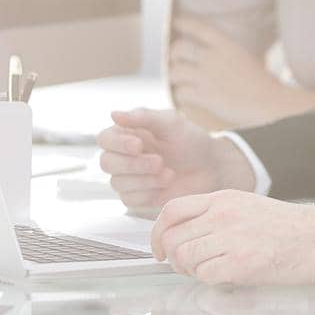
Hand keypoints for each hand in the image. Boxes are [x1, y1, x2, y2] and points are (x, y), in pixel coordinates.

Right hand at [96, 107, 255, 215]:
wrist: (209, 166)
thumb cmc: (190, 140)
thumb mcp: (171, 123)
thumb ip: (143, 117)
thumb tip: (114, 114)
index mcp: (127, 134)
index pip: (105, 139)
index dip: (118, 143)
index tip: (139, 144)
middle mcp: (123, 156)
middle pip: (107, 163)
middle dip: (134, 164)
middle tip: (160, 161)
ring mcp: (129, 178)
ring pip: (117, 183)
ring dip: (145, 179)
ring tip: (169, 172)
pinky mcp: (137, 197)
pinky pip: (129, 199)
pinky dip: (149, 192)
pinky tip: (166, 183)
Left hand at [151, 190, 314, 286]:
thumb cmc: (287, 227)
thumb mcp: (247, 206)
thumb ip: (215, 215)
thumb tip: (183, 234)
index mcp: (223, 199)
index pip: (171, 210)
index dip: (157, 233)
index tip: (159, 249)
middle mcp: (223, 215)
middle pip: (172, 238)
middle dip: (172, 258)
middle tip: (186, 266)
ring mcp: (231, 238)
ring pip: (184, 258)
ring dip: (190, 271)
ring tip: (209, 271)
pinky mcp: (241, 263)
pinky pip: (204, 275)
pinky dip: (209, 280)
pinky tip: (226, 277)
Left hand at [168, 20, 292, 127]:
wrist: (268, 103)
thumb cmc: (263, 83)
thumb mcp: (245, 59)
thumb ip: (228, 55)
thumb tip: (213, 55)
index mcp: (226, 45)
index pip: (199, 28)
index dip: (185, 23)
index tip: (176, 22)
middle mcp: (213, 57)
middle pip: (179, 48)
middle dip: (174, 56)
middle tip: (176, 62)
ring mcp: (207, 76)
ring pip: (175, 71)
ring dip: (175, 78)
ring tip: (180, 82)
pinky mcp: (204, 95)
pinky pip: (181, 92)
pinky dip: (181, 97)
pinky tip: (186, 99)